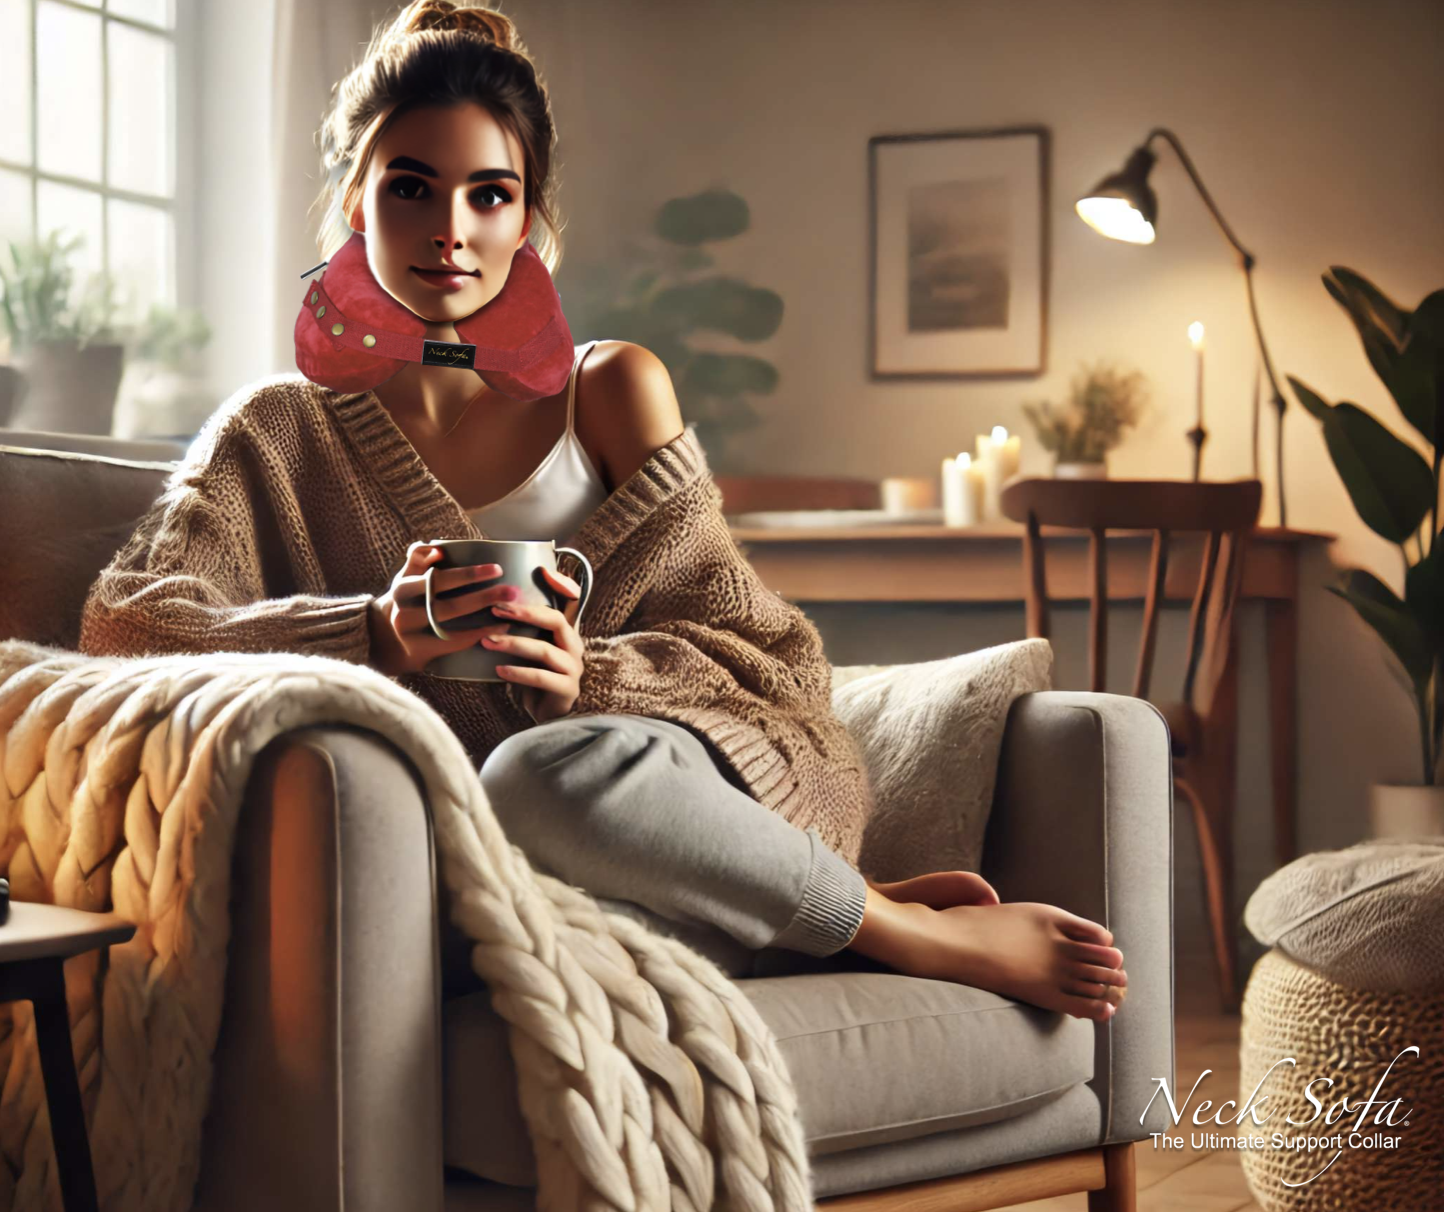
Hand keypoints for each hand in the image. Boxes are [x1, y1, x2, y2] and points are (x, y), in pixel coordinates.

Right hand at [367, 541, 516, 676]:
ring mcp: (410, 635)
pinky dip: (478, 635)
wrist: (382, 637)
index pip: (438, 579)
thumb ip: (418, 559)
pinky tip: (499, 628)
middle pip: (449, 605)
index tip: (497, 569)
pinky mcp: (419, 652)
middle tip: (512, 591)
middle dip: (484, 597)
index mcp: (402, 588)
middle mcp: (403, 612)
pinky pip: (453, 643)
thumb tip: (436, 549)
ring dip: (485, 618)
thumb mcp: (406, 577)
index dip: (468, 575)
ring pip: (452, 626)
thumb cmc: (405, 599)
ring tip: (512, 610)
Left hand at [482, 565, 584, 722]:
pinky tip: (499, 670)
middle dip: (525, 612)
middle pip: (557, 620)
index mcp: (566, 632)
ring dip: (514, 644)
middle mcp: (574, 646)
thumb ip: (520, 629)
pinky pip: (541, 678)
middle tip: (496, 608)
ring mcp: (573, 668)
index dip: (563, 584)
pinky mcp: (566, 690)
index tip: (541, 570)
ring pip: (545, 650)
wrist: (546, 716)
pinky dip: (519, 673)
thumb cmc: (533, 679)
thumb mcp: (528, 649)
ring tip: (488, 641)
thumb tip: (486, 606)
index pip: (573, 600)